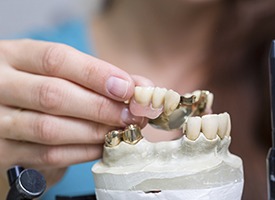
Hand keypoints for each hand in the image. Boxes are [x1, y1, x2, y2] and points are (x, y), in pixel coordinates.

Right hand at [0, 39, 145, 196]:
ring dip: (94, 132)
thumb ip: (95, 76)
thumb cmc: (37, 85)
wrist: (4, 110)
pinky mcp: (2, 152)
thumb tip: (137, 87)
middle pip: (53, 96)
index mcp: (14, 56)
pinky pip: (47, 155)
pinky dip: (82, 152)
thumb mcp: (57, 71)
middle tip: (130, 115)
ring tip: (120, 130)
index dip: (96, 74)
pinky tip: (101, 145)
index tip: (127, 88)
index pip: (56, 59)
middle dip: (100, 107)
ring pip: (50, 129)